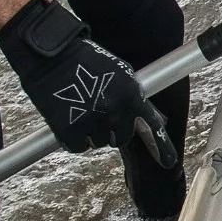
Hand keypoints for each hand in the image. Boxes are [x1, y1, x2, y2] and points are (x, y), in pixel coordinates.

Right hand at [0, 0, 175, 167]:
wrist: (52, 58)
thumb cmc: (87, 62)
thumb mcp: (121, 74)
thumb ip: (135, 98)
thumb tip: (157, 119)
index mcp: (131, 97)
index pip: (152, 125)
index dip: (161, 146)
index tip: (168, 162)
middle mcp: (115, 113)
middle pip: (122, 139)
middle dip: (113, 130)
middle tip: (100, 114)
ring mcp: (93, 123)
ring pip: (99, 143)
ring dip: (92, 133)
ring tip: (82, 110)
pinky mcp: (70, 131)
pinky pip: (79, 147)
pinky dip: (74, 138)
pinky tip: (70, 118)